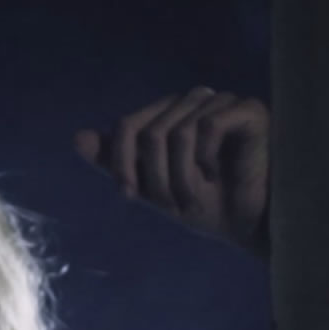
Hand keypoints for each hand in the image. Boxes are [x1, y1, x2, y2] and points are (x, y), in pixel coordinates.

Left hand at [75, 87, 269, 260]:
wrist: (251, 228)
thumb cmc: (208, 207)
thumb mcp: (153, 189)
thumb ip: (117, 163)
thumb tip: (77, 138)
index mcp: (169, 114)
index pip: (127, 126)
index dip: (120, 163)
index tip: (128, 196)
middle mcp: (193, 101)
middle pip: (149, 131)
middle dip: (155, 178)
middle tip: (173, 206)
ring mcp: (221, 102)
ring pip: (175, 132)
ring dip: (180, 178)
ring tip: (194, 199)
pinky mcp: (248, 110)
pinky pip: (206, 126)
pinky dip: (204, 160)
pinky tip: (218, 176)